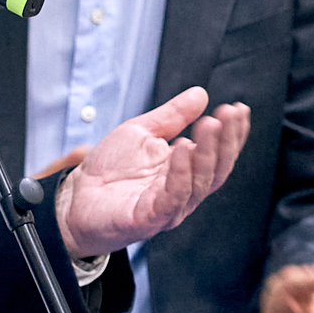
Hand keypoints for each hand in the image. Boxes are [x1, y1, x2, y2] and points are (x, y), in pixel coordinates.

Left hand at [53, 88, 248, 259]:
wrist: (75, 197)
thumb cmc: (108, 170)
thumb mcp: (142, 132)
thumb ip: (171, 117)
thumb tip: (200, 94)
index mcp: (184, 172)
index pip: (218, 155)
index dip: (231, 134)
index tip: (238, 109)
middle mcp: (182, 192)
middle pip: (215, 170)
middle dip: (224, 141)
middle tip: (227, 115)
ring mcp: (168, 208)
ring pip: (198, 183)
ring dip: (207, 153)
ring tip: (208, 125)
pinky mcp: (148, 218)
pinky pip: (171, 197)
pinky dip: (180, 173)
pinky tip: (183, 149)